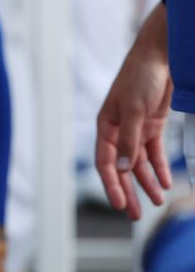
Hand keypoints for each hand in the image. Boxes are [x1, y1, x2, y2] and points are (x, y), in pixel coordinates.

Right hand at [96, 4, 172, 220]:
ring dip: (147, 182)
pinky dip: (159, 167)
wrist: (161, 57)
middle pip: (122, 167)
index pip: (106, 161)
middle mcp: (119, 130)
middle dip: (129, 190)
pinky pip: (154, 152)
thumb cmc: (139, 77)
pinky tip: (165, 182)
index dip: (112, 184)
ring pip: (139, 162)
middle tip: (136, 215)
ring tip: (157, 202)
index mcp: (106, 125)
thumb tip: (124, 169)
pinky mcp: (152, 126)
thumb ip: (130, 141)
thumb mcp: (135, 111)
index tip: (121, 205)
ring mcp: (136, 129)